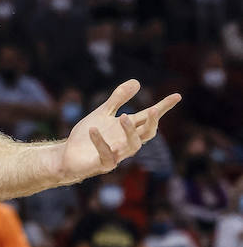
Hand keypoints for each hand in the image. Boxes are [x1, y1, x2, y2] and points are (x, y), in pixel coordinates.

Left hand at [58, 80, 180, 184]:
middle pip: (147, 133)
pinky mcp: (103, 164)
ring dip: (130, 132)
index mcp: (127, 128)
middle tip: (153, 109)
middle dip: (152, 122)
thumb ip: (118, 99)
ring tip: (123, 117)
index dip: (163, 107)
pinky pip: (106, 155)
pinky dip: (100, 142)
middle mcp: (126, 142)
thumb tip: (137, 81)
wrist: (68, 154)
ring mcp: (117, 154)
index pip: (149, 117)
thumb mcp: (103, 112)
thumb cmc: (88, 135)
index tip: (177, 96)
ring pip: (133, 146)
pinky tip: (93, 129)